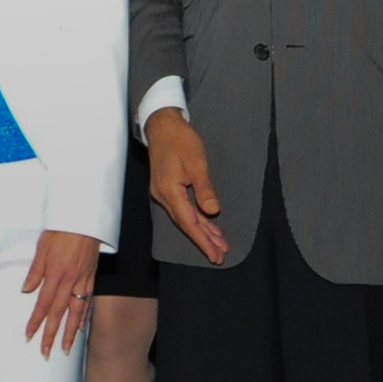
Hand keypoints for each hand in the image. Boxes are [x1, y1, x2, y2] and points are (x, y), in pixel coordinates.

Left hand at [21, 229, 99, 356]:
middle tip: (46, 353)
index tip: (29, 336)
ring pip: (75, 312)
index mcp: (55, 275)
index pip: (43, 304)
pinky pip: (87, 302)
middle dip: (51, 335)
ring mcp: (82, 281)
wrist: (85, 220)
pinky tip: (80, 327)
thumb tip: (26, 290)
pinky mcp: (91, 278)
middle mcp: (69, 282)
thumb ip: (35, 271)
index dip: (36, 322)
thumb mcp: (43, 248)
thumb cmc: (62, 231)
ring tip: (65, 349)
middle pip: (58, 314)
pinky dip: (83, 316)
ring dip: (69, 333)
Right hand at [146, 107, 228, 264]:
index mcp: (169, 191)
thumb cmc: (180, 139)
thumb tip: (212, 211)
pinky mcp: (167, 189)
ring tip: (218, 244)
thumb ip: (204, 187)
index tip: (215, 254)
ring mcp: (163, 193)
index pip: (189, 223)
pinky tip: (207, 226)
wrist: (162, 125)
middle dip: (204, 240)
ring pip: (185, 218)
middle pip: (186, 224)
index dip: (203, 240)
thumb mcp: (197, 161)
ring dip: (202, 232)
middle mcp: (163, 196)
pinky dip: (196, 219)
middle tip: (220, 255)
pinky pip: (183, 210)